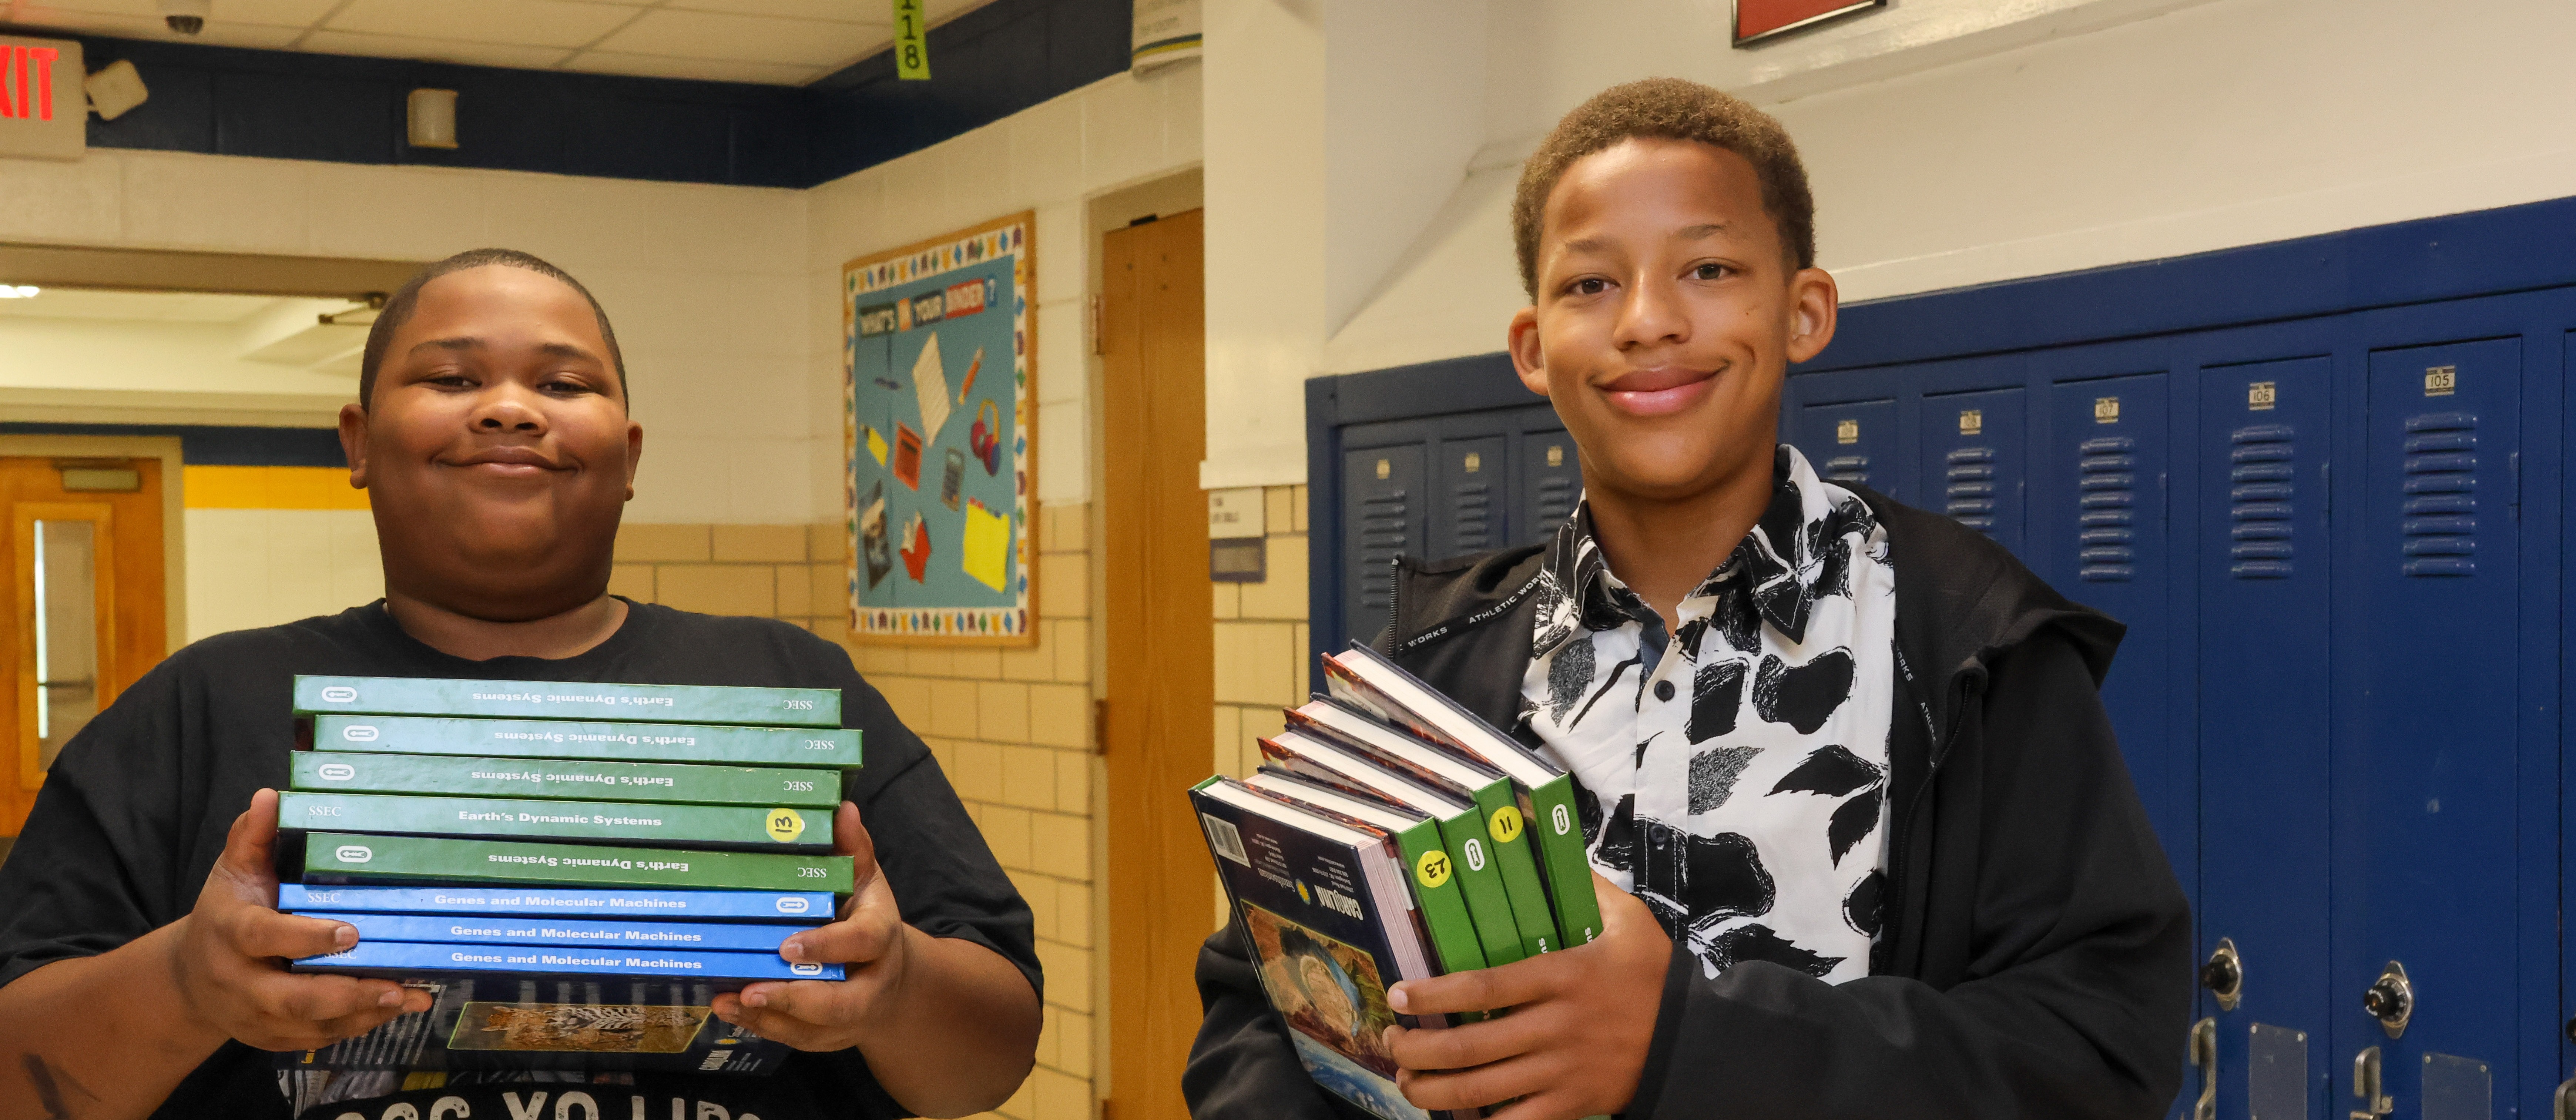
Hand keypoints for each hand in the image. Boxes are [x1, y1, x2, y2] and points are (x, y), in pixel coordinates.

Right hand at [168, 789, 432, 1050]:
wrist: (191, 979)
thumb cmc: (225, 913)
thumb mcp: (233, 872)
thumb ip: (252, 837)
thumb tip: (271, 797)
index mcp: (228, 932)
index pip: (264, 936)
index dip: (305, 937)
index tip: (351, 932)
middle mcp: (238, 981)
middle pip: (290, 998)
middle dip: (345, 994)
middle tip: (396, 985)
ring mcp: (253, 1016)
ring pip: (310, 1024)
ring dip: (362, 1015)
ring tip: (411, 998)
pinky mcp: (271, 1037)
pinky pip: (316, 1038)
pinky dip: (354, 1027)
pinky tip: (391, 1010)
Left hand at [712, 802, 914, 1049]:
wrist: (892, 976)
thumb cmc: (868, 918)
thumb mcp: (866, 881)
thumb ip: (854, 850)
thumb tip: (844, 810)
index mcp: (882, 937)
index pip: (863, 942)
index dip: (827, 946)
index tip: (788, 945)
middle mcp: (872, 983)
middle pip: (842, 1003)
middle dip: (795, 999)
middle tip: (751, 989)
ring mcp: (851, 1016)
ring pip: (814, 1029)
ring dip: (768, 1017)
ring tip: (727, 1000)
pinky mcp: (829, 1035)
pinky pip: (796, 1038)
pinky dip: (763, 1026)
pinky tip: (731, 1008)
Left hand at [1383, 873, 1672, 1119]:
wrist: (1695, 1036)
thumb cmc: (1654, 974)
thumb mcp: (1628, 921)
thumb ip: (1587, 886)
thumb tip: (1547, 838)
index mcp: (1562, 977)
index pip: (1483, 986)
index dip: (1433, 995)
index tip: (1398, 996)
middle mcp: (1555, 1027)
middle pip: (1471, 1046)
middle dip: (1419, 1051)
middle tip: (1393, 1044)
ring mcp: (1563, 1071)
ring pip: (1483, 1090)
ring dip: (1434, 1091)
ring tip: (1408, 1084)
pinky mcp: (1574, 1104)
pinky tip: (1457, 1117)